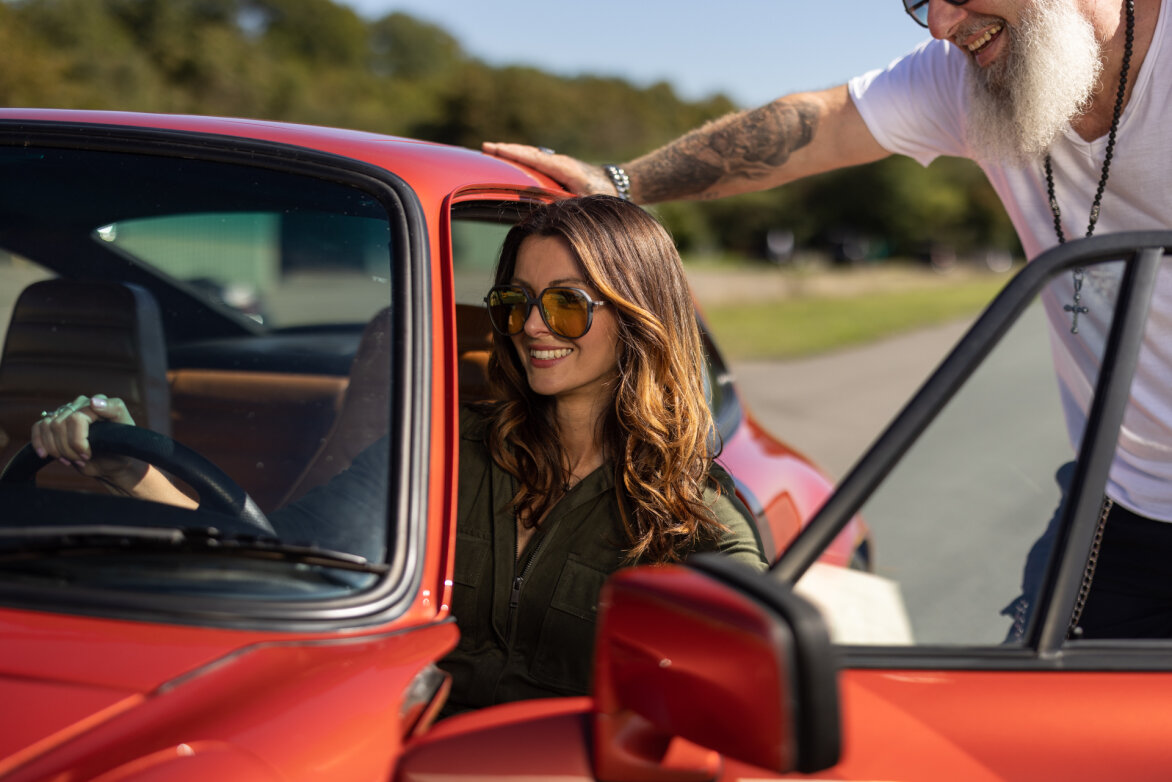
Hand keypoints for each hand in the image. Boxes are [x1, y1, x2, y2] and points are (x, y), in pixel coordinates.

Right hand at [30, 394, 145, 489]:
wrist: (112, 462)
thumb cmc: (121, 448)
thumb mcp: (126, 431)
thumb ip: (114, 411)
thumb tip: (93, 401)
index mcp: (99, 402)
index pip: (76, 418)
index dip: (78, 441)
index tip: (87, 454)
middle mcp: (81, 404)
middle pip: (59, 425)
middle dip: (68, 449)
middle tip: (83, 459)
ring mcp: (67, 412)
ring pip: (48, 426)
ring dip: (56, 449)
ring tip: (72, 459)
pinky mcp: (55, 423)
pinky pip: (39, 427)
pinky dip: (39, 443)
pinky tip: (46, 455)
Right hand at [482, 142, 619, 197]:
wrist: (618, 184)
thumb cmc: (604, 194)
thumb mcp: (586, 200)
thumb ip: (567, 201)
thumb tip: (546, 206)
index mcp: (563, 167)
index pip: (534, 157)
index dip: (514, 153)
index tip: (495, 148)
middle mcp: (559, 162)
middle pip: (528, 153)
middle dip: (507, 150)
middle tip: (485, 148)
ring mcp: (558, 164)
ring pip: (531, 156)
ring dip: (512, 154)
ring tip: (491, 151)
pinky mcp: (558, 169)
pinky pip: (536, 163)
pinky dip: (522, 160)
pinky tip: (510, 163)